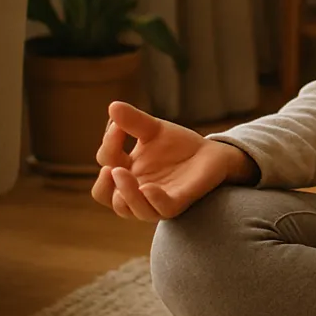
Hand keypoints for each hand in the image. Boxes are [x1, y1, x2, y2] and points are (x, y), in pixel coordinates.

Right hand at [90, 100, 234, 221]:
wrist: (211, 154)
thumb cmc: (178, 145)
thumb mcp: (153, 129)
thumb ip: (134, 121)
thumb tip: (113, 106)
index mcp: (126, 169)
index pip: (106, 161)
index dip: (108, 144)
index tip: (118, 126)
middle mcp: (134, 189)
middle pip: (105, 196)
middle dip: (104, 184)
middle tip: (111, 168)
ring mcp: (154, 200)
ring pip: (129, 209)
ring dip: (124, 193)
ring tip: (121, 173)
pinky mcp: (176, 203)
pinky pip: (160, 210)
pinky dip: (152, 200)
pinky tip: (148, 187)